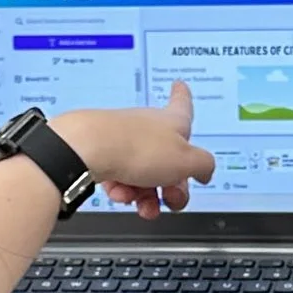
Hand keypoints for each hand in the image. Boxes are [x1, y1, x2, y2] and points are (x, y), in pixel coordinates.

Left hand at [57, 85, 215, 217]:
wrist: (86, 149)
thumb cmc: (135, 147)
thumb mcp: (186, 161)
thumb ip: (204, 165)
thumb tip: (206, 170)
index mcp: (172, 121)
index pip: (182, 102)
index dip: (183, 95)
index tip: (180, 86)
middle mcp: (147, 127)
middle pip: (168, 159)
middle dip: (173, 186)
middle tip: (172, 199)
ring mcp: (123, 140)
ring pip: (144, 174)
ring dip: (148, 196)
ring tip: (144, 206)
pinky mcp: (102, 154)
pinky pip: (121, 178)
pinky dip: (124, 191)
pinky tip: (122, 195)